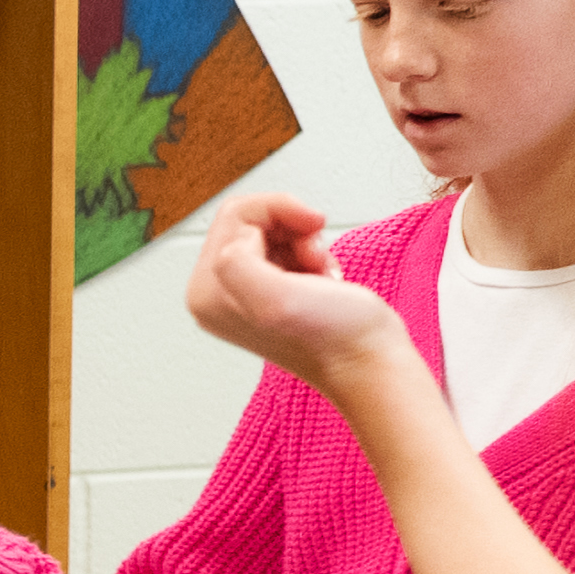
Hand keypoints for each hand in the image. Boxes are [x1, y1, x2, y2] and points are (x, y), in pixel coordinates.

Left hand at [181, 189, 415, 394]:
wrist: (369, 361)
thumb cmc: (335, 335)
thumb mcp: (277, 298)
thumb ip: (237, 263)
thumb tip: (240, 239)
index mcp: (205, 293)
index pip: (234, 215)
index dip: (279, 211)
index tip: (312, 229)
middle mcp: (216, 295)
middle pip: (248, 220)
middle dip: (291, 227)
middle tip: (315, 255)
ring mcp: (242, 294)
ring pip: (270, 232)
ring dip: (304, 242)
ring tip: (320, 270)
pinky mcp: (270, 293)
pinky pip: (284, 249)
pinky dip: (310, 253)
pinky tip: (322, 278)